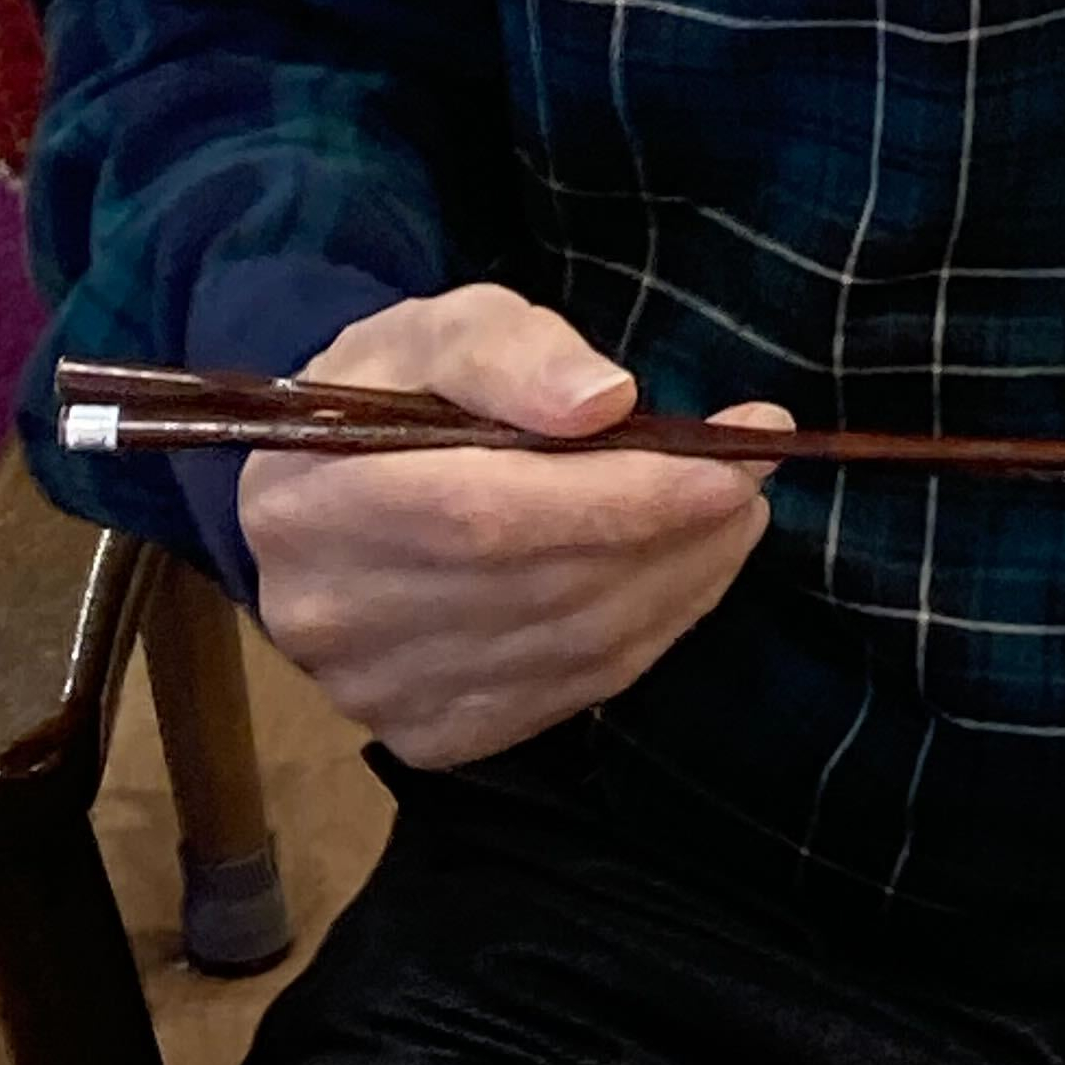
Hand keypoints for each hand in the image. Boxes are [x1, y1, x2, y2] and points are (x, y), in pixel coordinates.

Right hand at [240, 283, 785, 767]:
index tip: (734, 460)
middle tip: (752, 479)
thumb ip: (514, 351)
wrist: (322, 493)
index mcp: (312, 500)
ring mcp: (375, 691)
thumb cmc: (390, 392)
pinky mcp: (425, 736)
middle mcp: (331, 615)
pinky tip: (680, 575)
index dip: (628, 494)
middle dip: (676, 532)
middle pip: (544, 588)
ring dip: (681, 583)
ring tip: (731, 517)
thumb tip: (603, 403)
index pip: (491, 515)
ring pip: (572, 649)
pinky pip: (569, 694)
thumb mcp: (437, 328)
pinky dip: (647, 634)